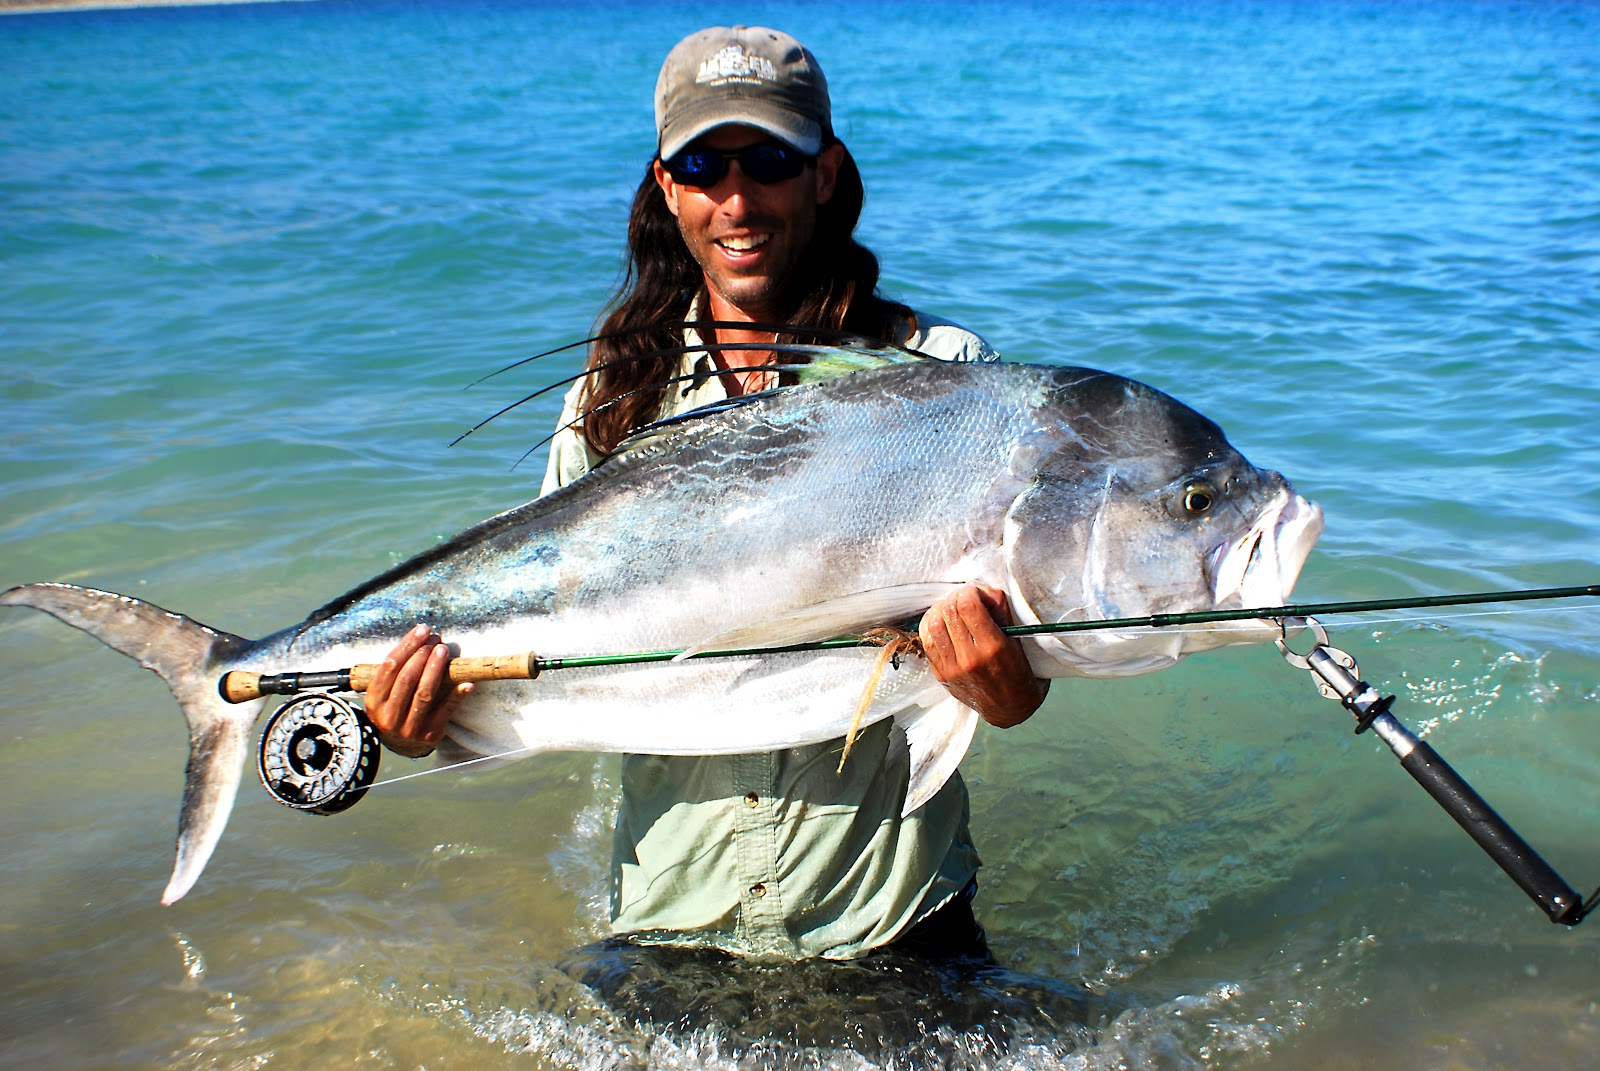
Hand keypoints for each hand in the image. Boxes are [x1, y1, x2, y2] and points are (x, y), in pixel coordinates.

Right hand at [363, 624, 472, 756]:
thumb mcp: (383, 694)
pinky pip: (445, 711)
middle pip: (407, 679)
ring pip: (424, 693)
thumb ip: (395, 672)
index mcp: (374, 701)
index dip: (407, 646)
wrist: (401, 746)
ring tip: (444, 650)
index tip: (422, 630)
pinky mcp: (430, 734)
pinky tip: (466, 682)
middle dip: (422, 655)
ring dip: (436, 669)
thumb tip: (421, 639)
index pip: (390, 667)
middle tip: (436, 639)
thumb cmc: (394, 709)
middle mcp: (388, 715)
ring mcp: (409, 727)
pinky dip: (456, 695)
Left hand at [919, 584, 1047, 727]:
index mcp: (994, 648)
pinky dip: (931, 627)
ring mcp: (952, 669)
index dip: (969, 592)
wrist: (1009, 708)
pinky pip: (926, 642)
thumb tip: (979, 589)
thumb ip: (999, 610)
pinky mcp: (941, 674)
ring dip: (940, 610)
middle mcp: (970, 659)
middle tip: (964, 599)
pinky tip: (942, 624)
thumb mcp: (1017, 639)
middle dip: (955, 598)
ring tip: (951, 610)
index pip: (968, 606)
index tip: (975, 593)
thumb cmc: (1018, 670)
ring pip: (932, 625)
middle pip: (948, 612)